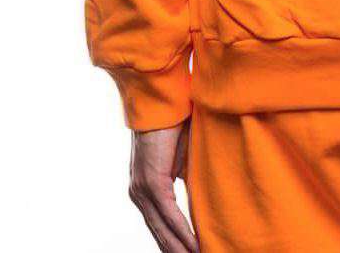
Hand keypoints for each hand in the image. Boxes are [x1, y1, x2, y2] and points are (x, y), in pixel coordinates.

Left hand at [129, 122, 198, 251]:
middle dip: (176, 252)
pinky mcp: (151, 182)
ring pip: (162, 229)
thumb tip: (200, 201)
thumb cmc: (175, 126)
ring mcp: (142, 189)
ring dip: (180, 249)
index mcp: (145, 189)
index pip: (159, 225)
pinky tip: (195, 246)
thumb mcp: (182, 161)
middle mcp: (139, 193)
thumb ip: (185, 182)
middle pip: (159, 233)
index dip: (173, 243)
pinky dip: (182, 232)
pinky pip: (168, 215)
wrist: (163, 101)